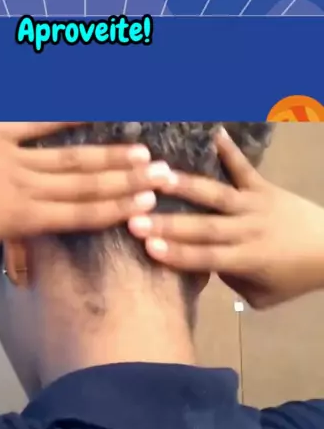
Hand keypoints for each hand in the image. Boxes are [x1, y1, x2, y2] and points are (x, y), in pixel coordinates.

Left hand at [0, 122, 158, 278]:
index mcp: (24, 218)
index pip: (79, 215)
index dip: (115, 209)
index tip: (146, 204)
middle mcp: (30, 186)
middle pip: (86, 185)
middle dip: (126, 182)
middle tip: (161, 175)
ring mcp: (16, 153)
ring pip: (71, 157)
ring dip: (107, 155)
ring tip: (140, 151)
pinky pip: (38, 120)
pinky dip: (66, 115)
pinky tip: (92, 110)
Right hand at [128, 129, 323, 309]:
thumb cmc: (293, 278)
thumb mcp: (261, 295)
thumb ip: (231, 280)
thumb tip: (202, 261)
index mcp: (248, 259)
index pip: (207, 258)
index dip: (177, 253)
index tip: (148, 247)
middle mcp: (249, 230)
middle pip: (205, 227)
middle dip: (169, 223)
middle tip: (135, 217)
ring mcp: (256, 205)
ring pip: (218, 195)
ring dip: (188, 186)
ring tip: (159, 176)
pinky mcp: (265, 187)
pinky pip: (245, 168)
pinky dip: (230, 151)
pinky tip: (214, 133)